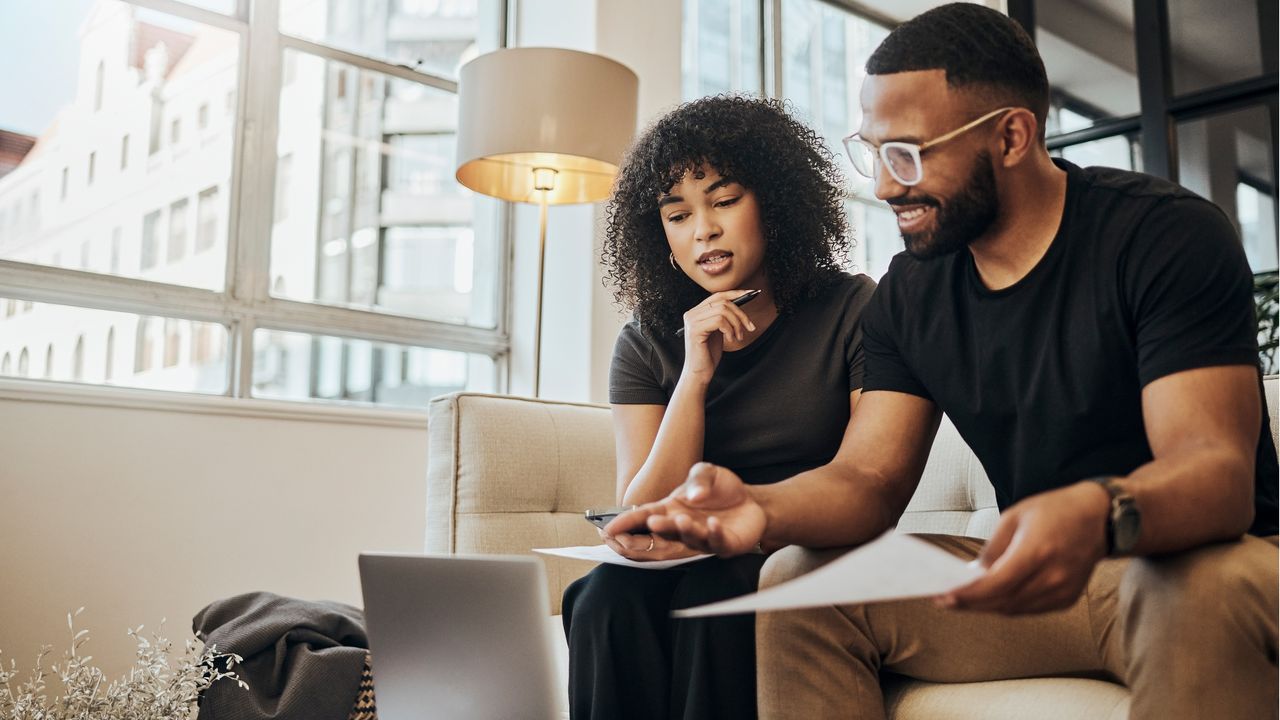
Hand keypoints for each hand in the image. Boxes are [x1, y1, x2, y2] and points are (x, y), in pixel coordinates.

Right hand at [605, 462, 766, 556]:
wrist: (751, 501)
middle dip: (643, 538)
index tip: (607, 530)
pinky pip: (716, 543)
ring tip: (680, 520)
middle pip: (657, 537)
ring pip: (685, 541)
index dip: (624, 524)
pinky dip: (713, 534)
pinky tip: (713, 523)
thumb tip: (692, 495)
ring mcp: (701, 539)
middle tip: (636, 532)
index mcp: (670, 510)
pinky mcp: (723, 545)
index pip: (642, 518)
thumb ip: (698, 478)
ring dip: (680, 532)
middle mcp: (681, 528)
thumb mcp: (706, 472)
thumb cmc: (721, 489)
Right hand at [682, 291, 757, 382]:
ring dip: (736, 324)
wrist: (699, 373)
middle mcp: (691, 314)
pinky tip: (730, 340)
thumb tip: (740, 302)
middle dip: (740, 314)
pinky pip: (719, 321)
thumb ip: (724, 317)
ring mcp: (692, 321)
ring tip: (738, 337)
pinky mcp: (695, 330)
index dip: (736, 293)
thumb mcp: (719, 330)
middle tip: (749, 328)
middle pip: (723, 302)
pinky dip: (730, 330)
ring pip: (723, 310)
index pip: (718, 296)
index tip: (751, 294)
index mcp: (696, 312)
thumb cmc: (709, 354)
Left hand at [938, 481, 1110, 614]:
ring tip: (961, 600)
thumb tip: (971, 575)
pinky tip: (990, 598)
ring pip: (1014, 609)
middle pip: (1002, 602)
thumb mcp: (1015, 517)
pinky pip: (1029, 609)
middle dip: (970, 604)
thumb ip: (992, 549)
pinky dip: (1007, 605)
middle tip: (943, 600)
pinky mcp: (1067, 599)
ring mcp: (1062, 591)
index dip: (968, 594)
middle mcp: (1052, 576)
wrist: (1100, 519)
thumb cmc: (1054, 511)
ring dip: (986, 607)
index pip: (996, 584)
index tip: (943, 597)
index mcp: (1037, 551)